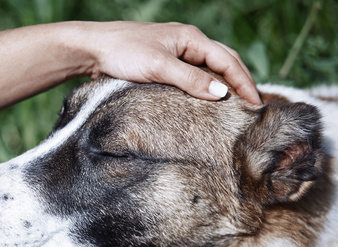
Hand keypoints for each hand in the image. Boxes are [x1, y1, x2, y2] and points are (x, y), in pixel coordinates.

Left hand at [85, 22, 260, 104]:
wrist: (93, 49)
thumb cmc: (124, 52)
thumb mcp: (159, 66)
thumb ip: (190, 79)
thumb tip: (221, 93)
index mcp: (190, 38)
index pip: (228, 60)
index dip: (244, 82)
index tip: (255, 105)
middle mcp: (187, 42)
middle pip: (223, 61)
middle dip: (240, 81)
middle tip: (252, 106)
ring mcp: (176, 52)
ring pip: (209, 68)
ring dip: (224, 84)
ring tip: (235, 105)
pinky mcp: (164, 63)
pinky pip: (193, 74)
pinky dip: (205, 86)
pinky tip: (206, 99)